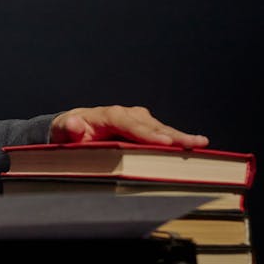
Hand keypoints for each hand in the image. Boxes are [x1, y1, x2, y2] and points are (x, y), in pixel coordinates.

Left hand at [50, 105, 208, 148]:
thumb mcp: (62, 132)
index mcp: (105, 116)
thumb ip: (68, 129)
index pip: (128, 123)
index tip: (165, 144)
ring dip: (180, 138)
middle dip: (171, 136)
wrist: (71, 128)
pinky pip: (160, 135)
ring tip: (201, 145)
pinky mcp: (142, 128)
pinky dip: (176, 141)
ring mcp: (135, 120)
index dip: (147, 134)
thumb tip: (75, 124)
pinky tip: (194, 148)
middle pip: (149, 126)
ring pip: (159, 129)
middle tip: (193, 144)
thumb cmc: (68, 132)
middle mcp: (124, 114)